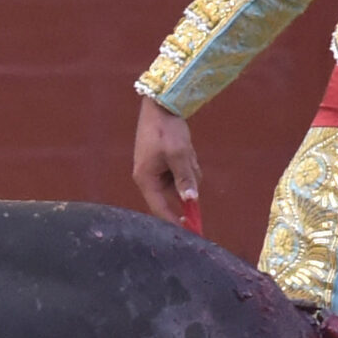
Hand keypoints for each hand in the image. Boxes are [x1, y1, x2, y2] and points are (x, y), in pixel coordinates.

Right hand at [132, 97, 199, 224]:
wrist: (160, 105)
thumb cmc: (166, 130)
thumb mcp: (179, 154)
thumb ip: (185, 179)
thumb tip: (191, 201)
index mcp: (146, 179)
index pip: (160, 210)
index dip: (175, 222)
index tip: (191, 232)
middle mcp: (148, 178)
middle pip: (173, 196)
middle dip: (186, 184)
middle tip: (188, 162)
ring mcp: (156, 171)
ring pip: (180, 183)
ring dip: (189, 170)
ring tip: (185, 150)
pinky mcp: (162, 163)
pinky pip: (180, 172)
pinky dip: (187, 164)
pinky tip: (185, 149)